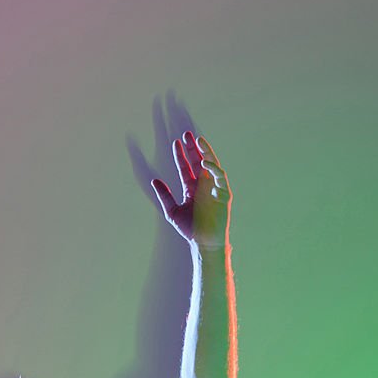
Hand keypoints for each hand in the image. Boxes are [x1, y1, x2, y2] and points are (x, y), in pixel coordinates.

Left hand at [151, 131, 231, 250]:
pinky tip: (206, 162)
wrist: (204, 243)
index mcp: (192, 189)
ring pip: (212, 165)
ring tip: (198, 141)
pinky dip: (214, 169)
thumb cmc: (191, 229)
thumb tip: (154, 181)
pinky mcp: (224, 194)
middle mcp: (204, 186)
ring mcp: (214, 189)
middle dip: (194, 148)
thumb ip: (164, 196)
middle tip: (187, 134)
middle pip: (199, 162)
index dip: (181, 156)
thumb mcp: (173, 211)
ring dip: (206, 152)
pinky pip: (220, 178)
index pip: (186, 168)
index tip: (175, 143)